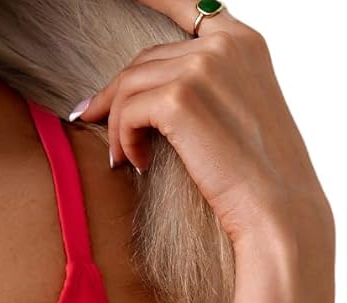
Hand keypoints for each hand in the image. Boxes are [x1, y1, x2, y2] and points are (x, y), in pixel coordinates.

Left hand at [72, 0, 332, 247]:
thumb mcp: (239, 111)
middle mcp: (224, 44)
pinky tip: (136, 165)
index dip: (152, 3)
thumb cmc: (256, 175)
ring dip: (118, 125)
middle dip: (116, 95)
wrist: (275, 209)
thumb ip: (207, 86)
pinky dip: (124, 140)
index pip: (186, 8)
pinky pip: (127, 112)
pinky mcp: (180, 98)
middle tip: (98, 122)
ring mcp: (202, 66)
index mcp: (243, 41)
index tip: (126, 1)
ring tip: (124, 159)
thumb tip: (149, 94)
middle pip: (146, 58)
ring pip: (129, 85)